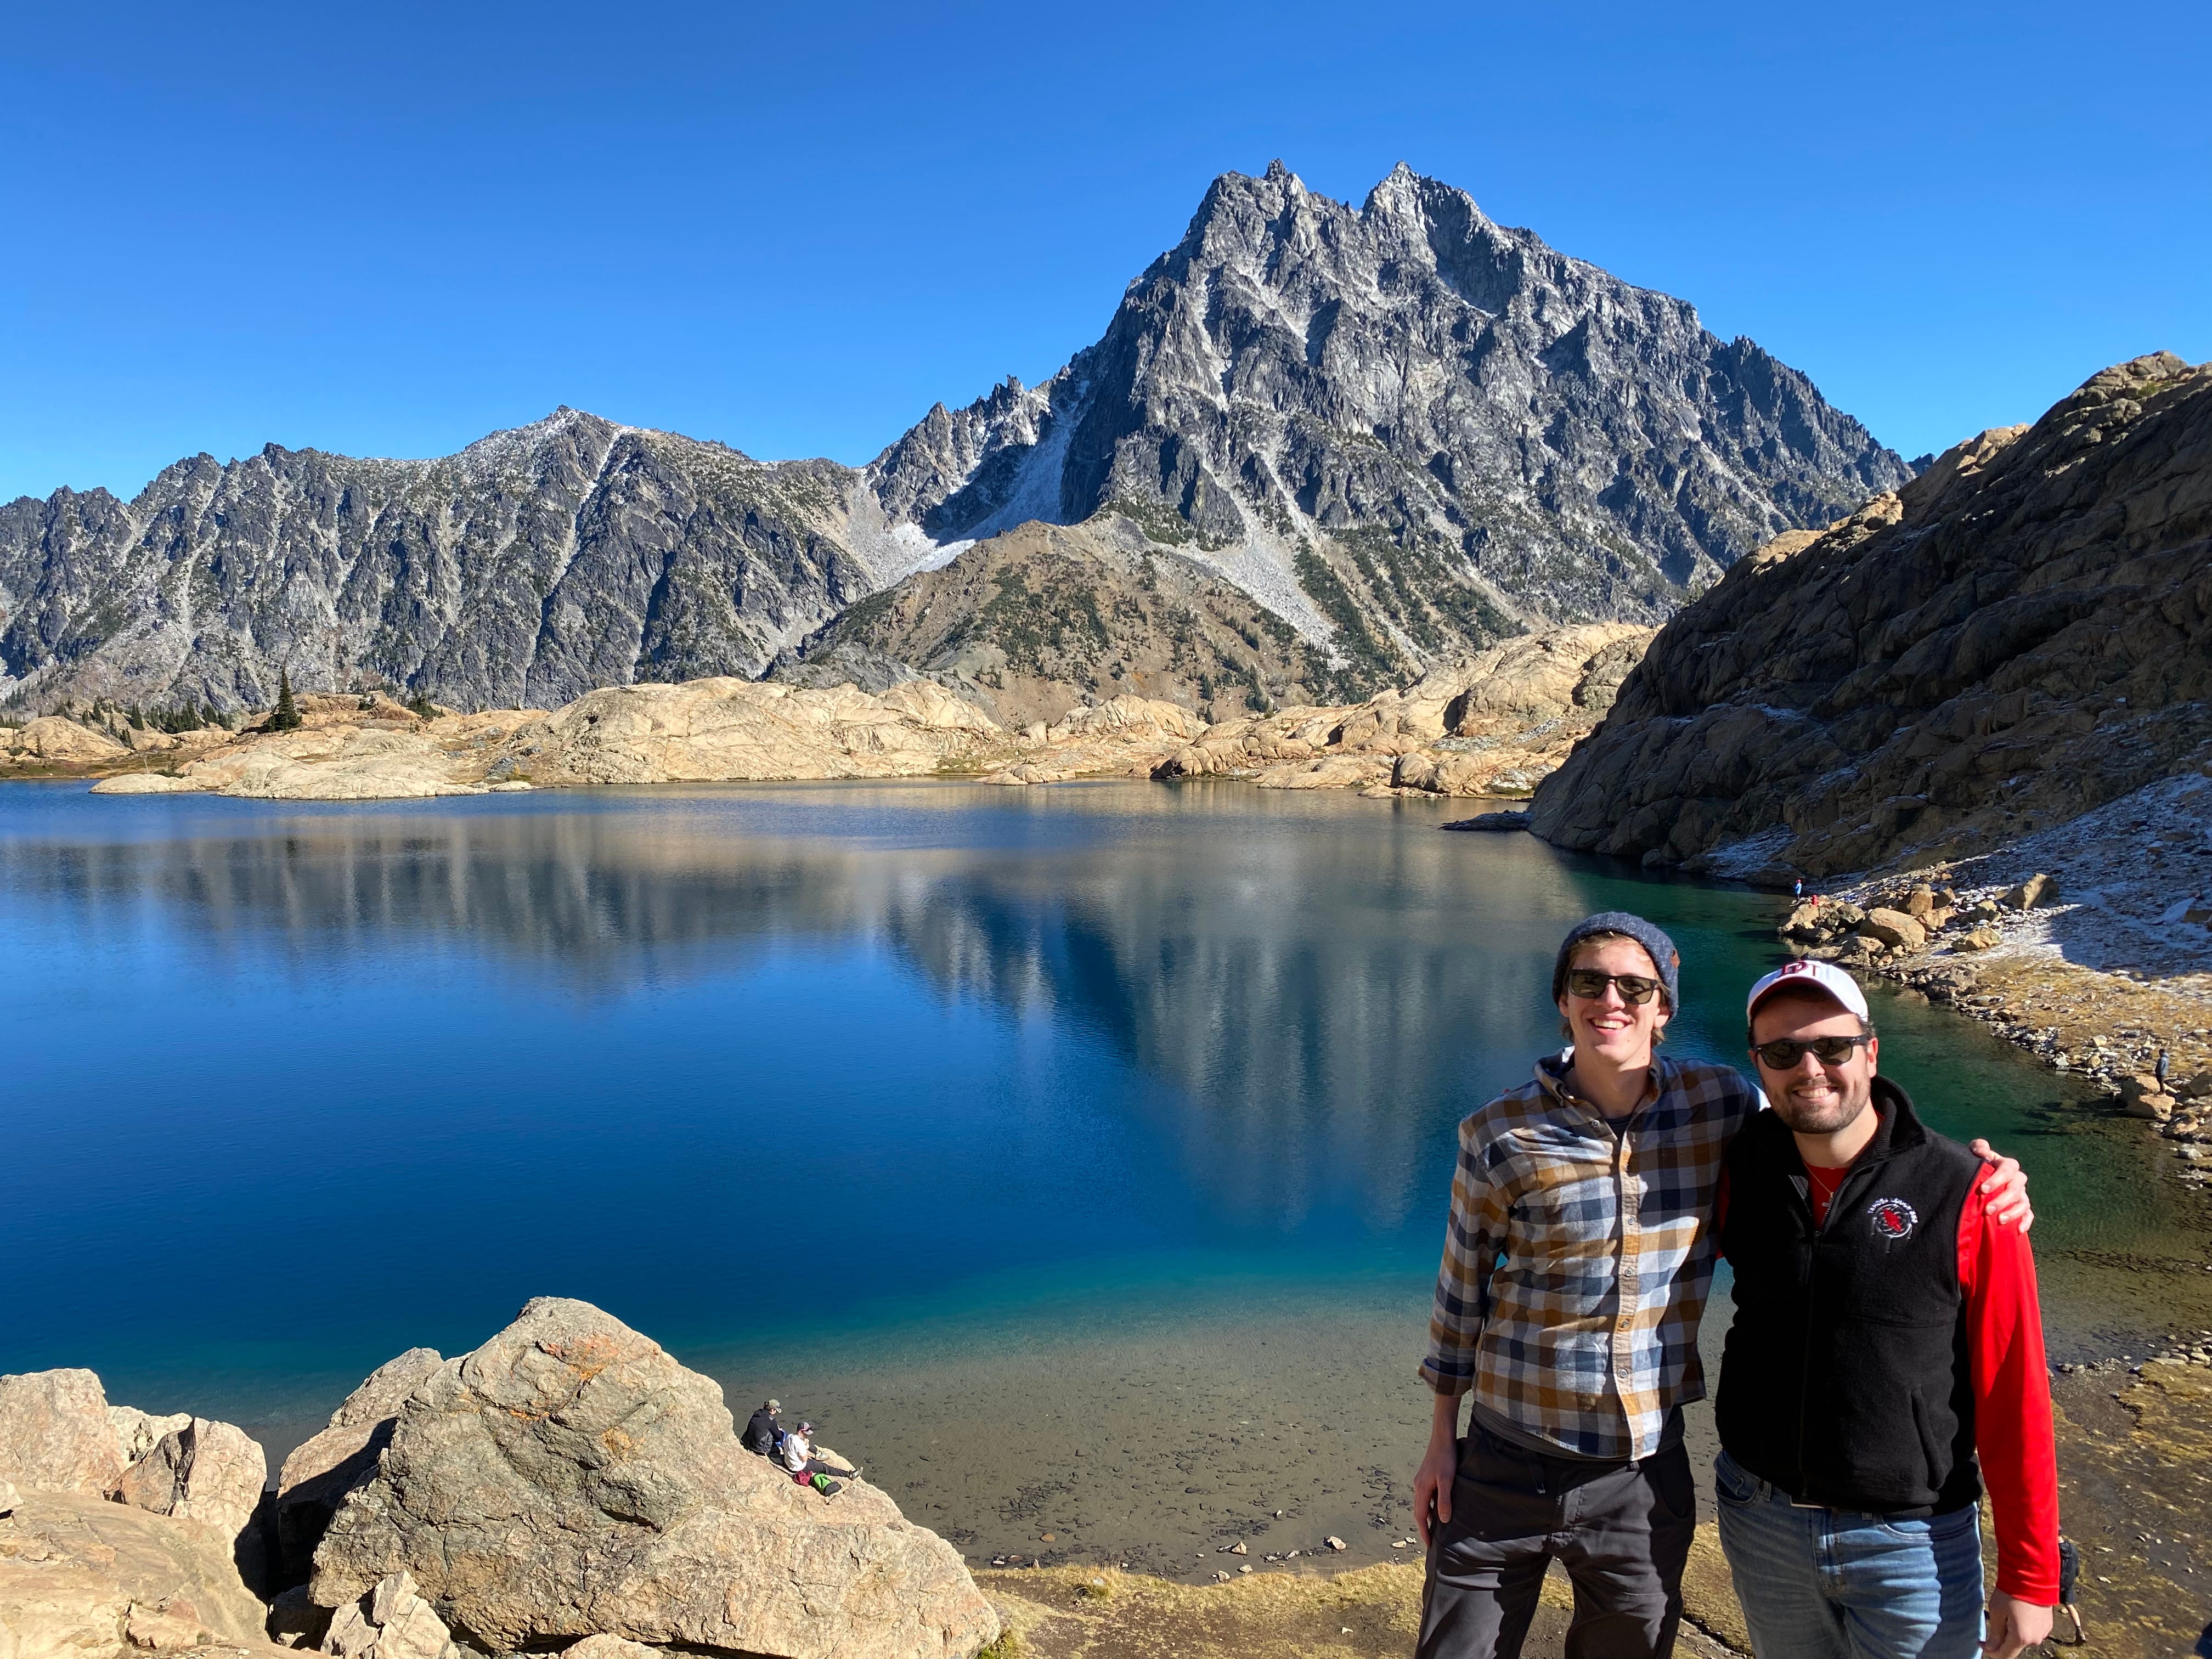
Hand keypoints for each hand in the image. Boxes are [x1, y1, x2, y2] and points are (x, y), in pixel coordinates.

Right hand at [1413, 1430, 1457, 1547]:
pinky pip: (1426, 1496)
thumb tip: (1443, 1521)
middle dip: (1424, 1526)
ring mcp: (1422, 1481)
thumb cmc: (1446, 1458)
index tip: (1428, 1545)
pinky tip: (1439, 1507)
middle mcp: (1418, 1486)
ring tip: (1436, 1528)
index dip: (1424, 1531)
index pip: (1420, 1516)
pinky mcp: (1427, 1477)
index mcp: (1421, 1489)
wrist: (1442, 1438)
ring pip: (1423, 1504)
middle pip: (1419, 1511)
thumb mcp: (1447, 1480)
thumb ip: (1444, 1500)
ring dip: (1427, 1517)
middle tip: (1431, 1540)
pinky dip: (1430, 1506)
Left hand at [1968, 1140, 2031, 1231]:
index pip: (2008, 1169)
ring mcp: (2021, 1194)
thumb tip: (1983, 1150)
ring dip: (2013, 1212)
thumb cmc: (1977, 1165)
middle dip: (2002, 1200)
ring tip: (1999, 1220)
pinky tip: (2018, 1230)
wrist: (1979, 1180)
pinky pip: (2028, 1214)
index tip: (1983, 1189)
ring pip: (2023, 1203)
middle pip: (2016, 1189)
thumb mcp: (1974, 1153)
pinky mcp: (2023, 1207)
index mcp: (2007, 1166)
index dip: (1997, 1179)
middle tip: (1988, 1209)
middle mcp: (2017, 1180)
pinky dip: (2026, 1222)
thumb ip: (1978, 1148)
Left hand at [1981, 1589, 2051, 1656]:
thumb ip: (1995, 1633)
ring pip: (2024, 1639)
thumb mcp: (1997, 1612)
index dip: (1991, 1651)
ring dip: (2013, 1632)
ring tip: (2007, 1613)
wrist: (2033, 1577)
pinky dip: (2024, 1627)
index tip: (1981, 1643)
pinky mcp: (2048, 1625)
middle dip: (2002, 1639)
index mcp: (2021, 1638)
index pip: (2005, 1655)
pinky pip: (2032, 1631)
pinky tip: (2018, 1613)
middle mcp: (2035, 1639)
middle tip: (1993, 1623)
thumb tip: (1990, 1649)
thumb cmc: (2012, 1592)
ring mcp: (2043, 1632)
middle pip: (2014, 1646)